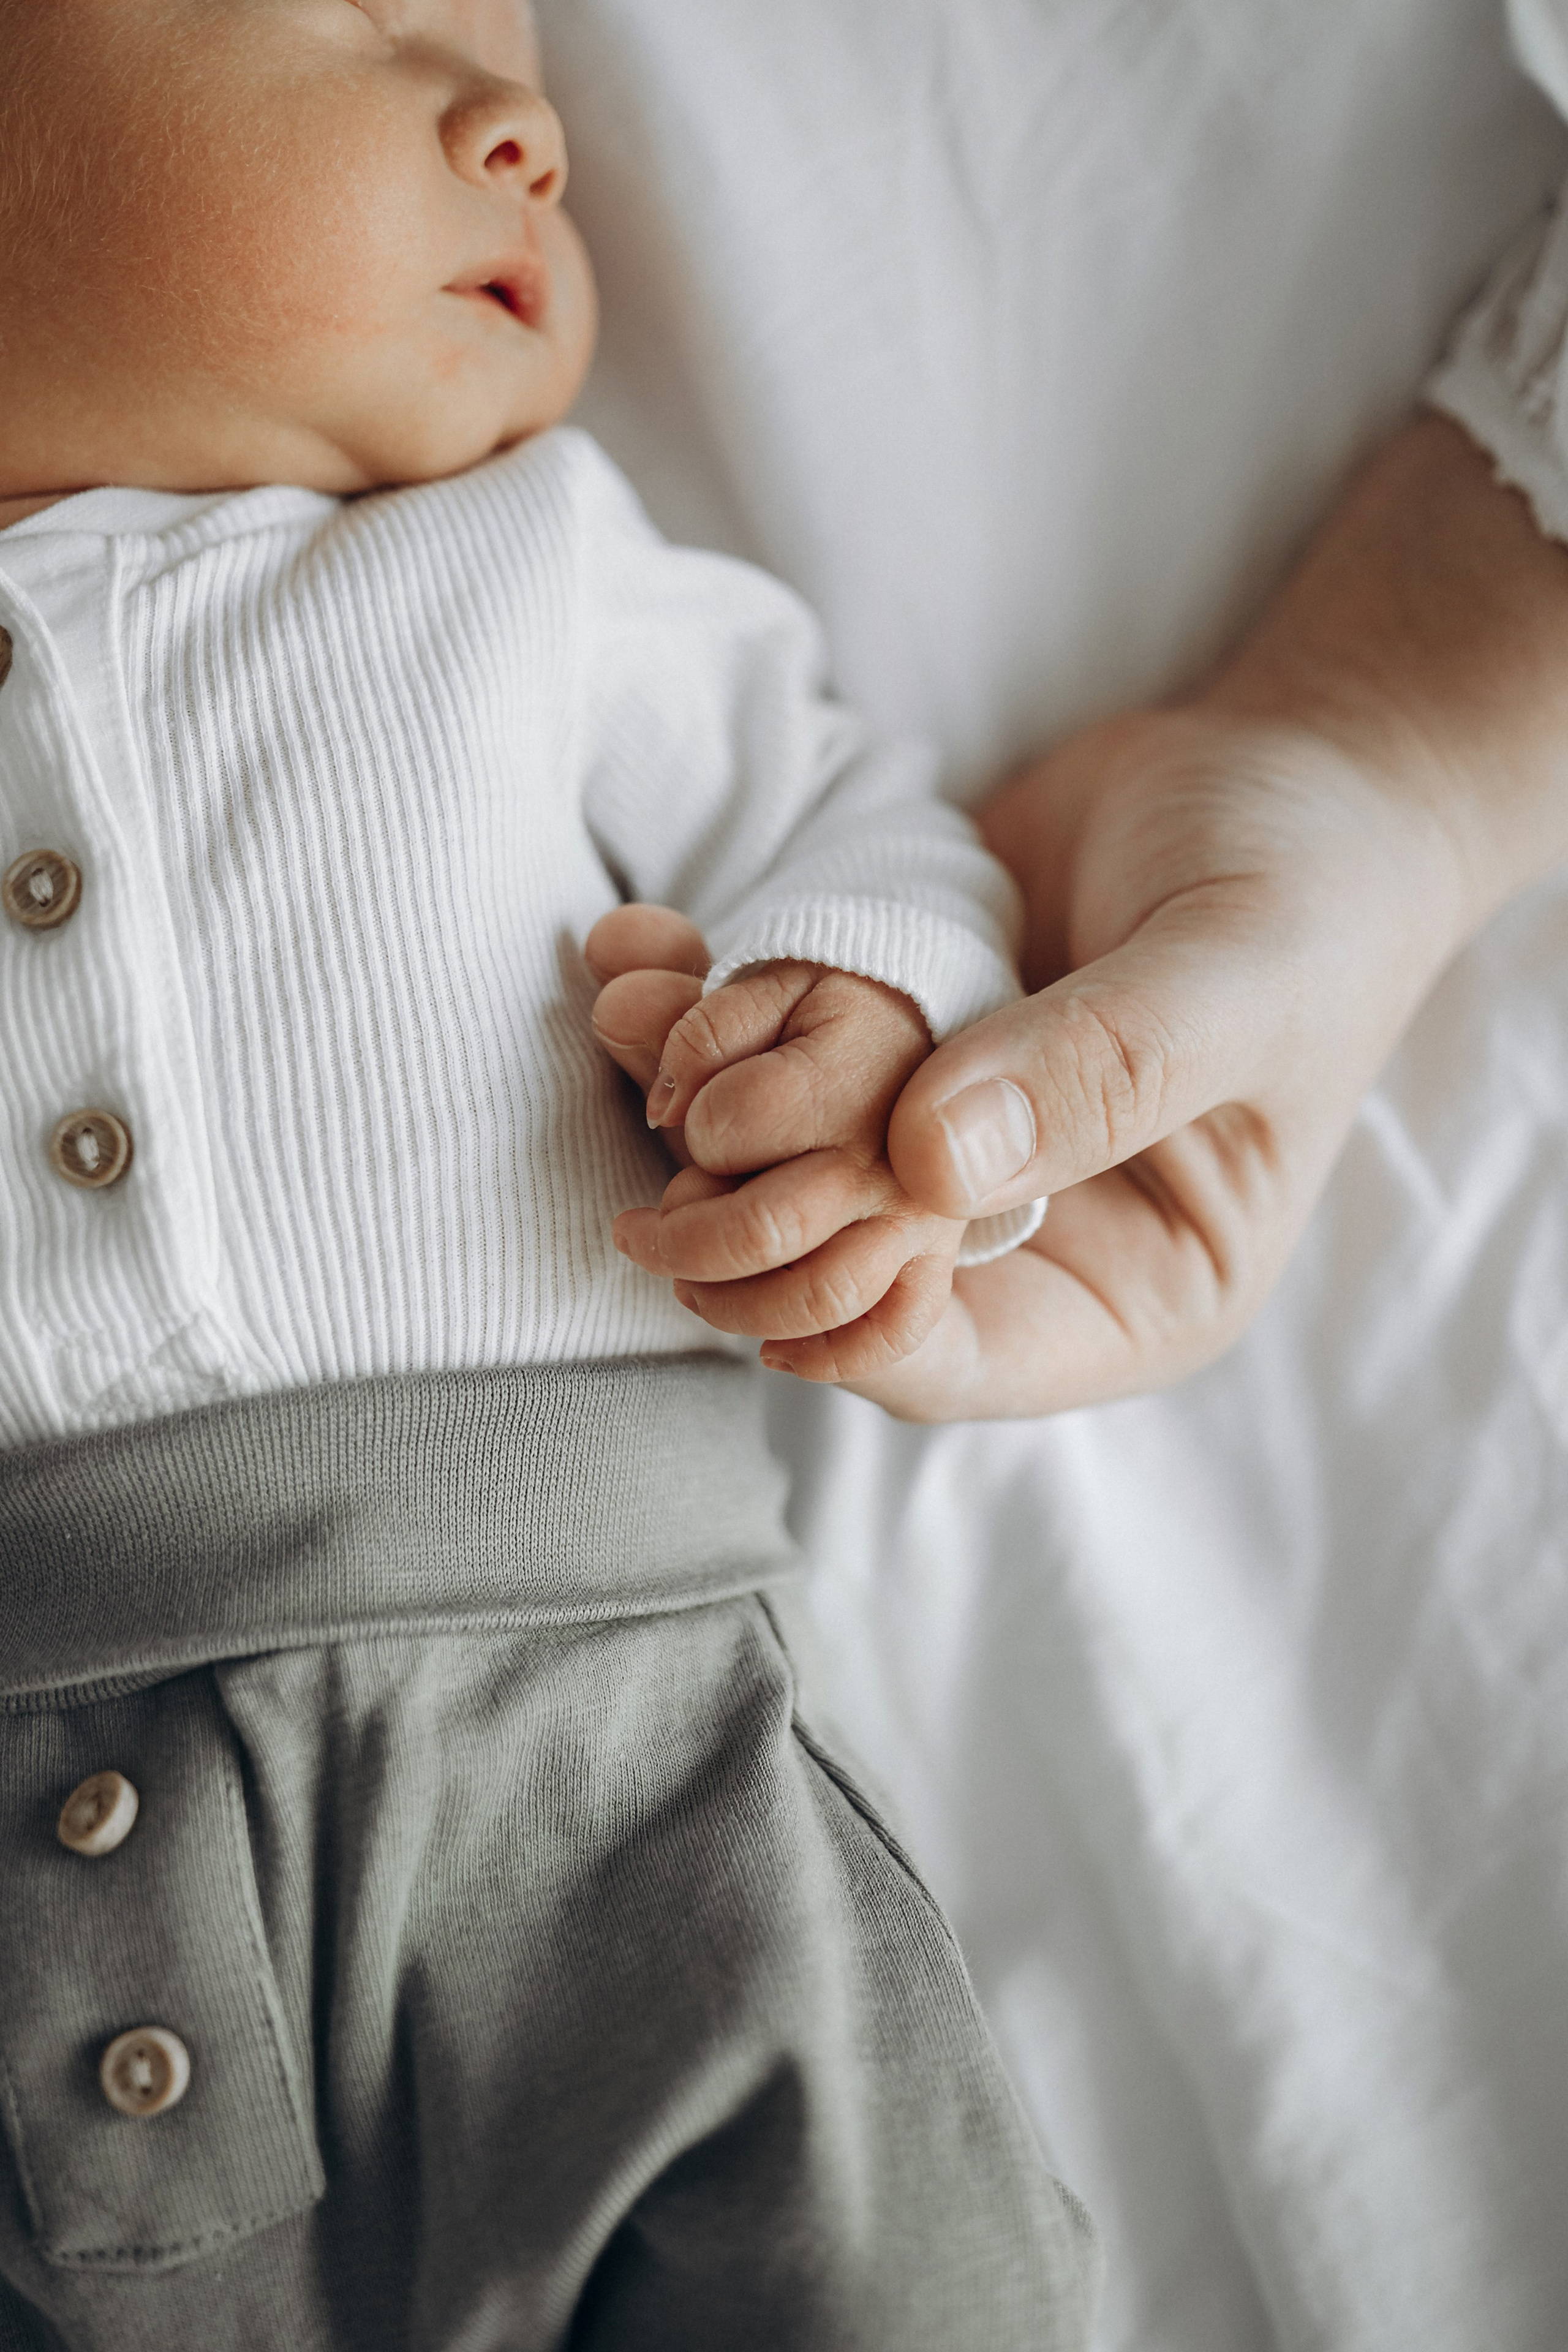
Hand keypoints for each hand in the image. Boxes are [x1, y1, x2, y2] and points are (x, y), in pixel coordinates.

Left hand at [590, 419, 1567, 1419]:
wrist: (1279, 774)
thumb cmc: (1308, 892)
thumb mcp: (1239, 977)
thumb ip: (1106, 1069)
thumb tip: (931, 1162)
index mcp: (1126, 1291)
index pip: (954, 1363)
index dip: (846, 1321)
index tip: (779, 1208)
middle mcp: (1015, 1244)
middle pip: (837, 1279)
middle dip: (732, 1204)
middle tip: (665, 1104)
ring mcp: (939, 1149)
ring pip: (779, 1173)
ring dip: (684, 1103)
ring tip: (632, 1004)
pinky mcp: (887, 1055)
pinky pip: (771, 1066)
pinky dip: (696, 1019)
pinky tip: (641, 953)